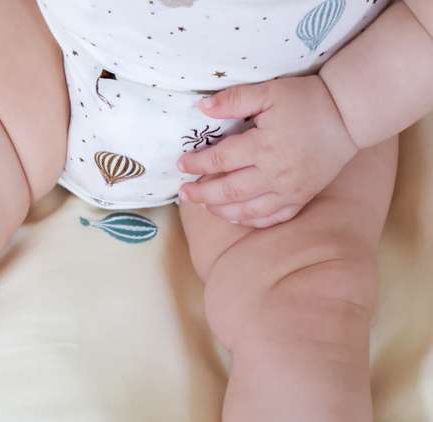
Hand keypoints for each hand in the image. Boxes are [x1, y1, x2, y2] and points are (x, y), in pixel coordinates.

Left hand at [176, 75, 358, 227]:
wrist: (349, 115)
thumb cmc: (307, 100)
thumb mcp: (270, 91)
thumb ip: (235, 100)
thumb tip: (201, 108)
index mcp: (263, 145)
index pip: (220, 159)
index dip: (197, 163)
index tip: (182, 164)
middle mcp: (273, 172)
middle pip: (228, 190)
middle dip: (202, 193)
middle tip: (184, 193)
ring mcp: (287, 190)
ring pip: (246, 210)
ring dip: (220, 211)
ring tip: (204, 206)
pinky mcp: (300, 198)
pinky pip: (271, 218)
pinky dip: (250, 221)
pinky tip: (235, 218)